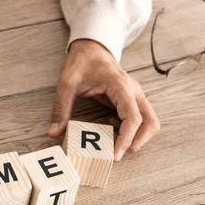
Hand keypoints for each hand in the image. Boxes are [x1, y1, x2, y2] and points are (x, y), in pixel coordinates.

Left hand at [48, 39, 159, 160]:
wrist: (91, 48)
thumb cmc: (81, 63)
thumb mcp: (66, 84)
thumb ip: (61, 108)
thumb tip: (53, 133)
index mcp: (121, 86)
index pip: (133, 118)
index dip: (126, 139)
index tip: (115, 155)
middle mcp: (134, 91)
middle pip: (151, 122)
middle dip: (138, 142)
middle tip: (117, 154)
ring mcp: (135, 95)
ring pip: (149, 121)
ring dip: (137, 137)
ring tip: (113, 142)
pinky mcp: (131, 99)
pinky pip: (140, 118)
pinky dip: (131, 129)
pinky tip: (110, 126)